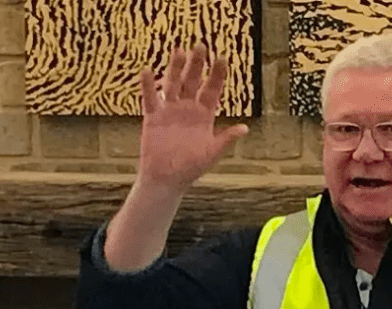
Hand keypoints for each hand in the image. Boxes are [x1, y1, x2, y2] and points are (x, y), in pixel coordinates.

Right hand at [137, 45, 248, 191]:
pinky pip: (150, 98)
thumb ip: (225, 139)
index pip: (212, 90)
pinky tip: (147, 71)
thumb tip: (244, 128)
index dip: (217, 75)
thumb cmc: (191, 168)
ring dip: (175, 69)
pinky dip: (148, 86)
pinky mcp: (153, 117)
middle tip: (201, 46)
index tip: (222, 59)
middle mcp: (188, 108)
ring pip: (173, 84)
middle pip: (193, 81)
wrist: (166, 180)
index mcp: (204, 115)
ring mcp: (170, 111)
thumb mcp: (211, 153)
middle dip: (197, 65)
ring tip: (178, 51)